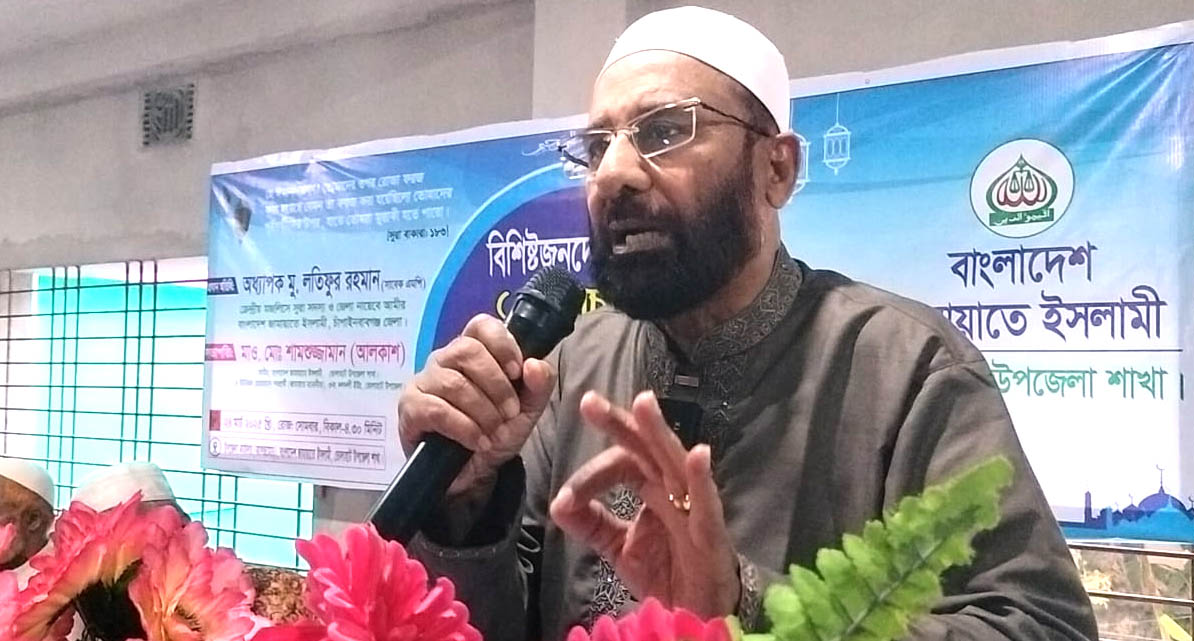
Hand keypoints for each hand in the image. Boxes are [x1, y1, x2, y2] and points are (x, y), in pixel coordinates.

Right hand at [397, 313, 555, 497]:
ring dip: (482, 411)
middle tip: (510, 412)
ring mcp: (424, 382)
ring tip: (494, 432)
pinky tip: (478, 441)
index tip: (516, 372)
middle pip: (467, 350)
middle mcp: (445, 360)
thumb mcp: (527, 411)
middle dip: (496, 384)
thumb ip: (539, 385)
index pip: (481, 325)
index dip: (502, 344)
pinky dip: (464, 428)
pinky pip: (436, 410)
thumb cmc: (496, 432)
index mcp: (473, 352)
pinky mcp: (410, 408)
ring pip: (453, 382)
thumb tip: (534, 364)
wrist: (474, 474)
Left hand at [549, 390, 739, 617]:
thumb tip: (557, 503)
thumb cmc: (666, 572)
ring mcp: (693, 506)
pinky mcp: (711, 532)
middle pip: (645, 448)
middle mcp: (671, 488)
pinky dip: (703, 479)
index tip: (565, 499)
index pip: (620, 464)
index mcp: (650, 487)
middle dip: (619, 424)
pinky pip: (707, 504)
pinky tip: (699, 454)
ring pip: (675, 463)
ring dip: (659, 433)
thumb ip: (591, 524)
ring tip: (643, 403)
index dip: (591, 476)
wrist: (697, 613)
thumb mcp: (618, 547)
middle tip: (589, 402)